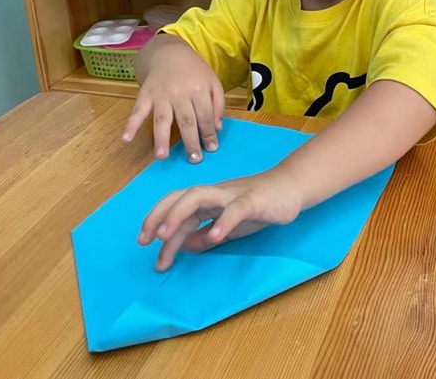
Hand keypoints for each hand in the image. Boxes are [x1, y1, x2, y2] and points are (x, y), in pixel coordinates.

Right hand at [122, 36, 225, 162]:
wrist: (169, 53)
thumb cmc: (194, 72)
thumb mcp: (213, 82)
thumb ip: (218, 104)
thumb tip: (217, 128)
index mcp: (199, 90)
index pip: (205, 116)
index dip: (209, 134)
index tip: (211, 149)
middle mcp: (180, 93)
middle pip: (186, 121)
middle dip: (190, 142)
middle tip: (194, 160)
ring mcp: (161, 95)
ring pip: (162, 119)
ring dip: (161, 139)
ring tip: (162, 157)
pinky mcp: (145, 95)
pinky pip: (137, 111)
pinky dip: (130, 125)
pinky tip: (126, 139)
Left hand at [137, 172, 301, 270]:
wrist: (291, 188)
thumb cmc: (259, 206)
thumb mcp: (227, 225)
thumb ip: (205, 235)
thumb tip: (183, 247)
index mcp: (207, 200)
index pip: (176, 208)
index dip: (157, 223)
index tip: (144, 245)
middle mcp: (214, 194)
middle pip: (179, 197)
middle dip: (159, 216)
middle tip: (146, 241)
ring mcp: (232, 195)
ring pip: (198, 196)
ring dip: (179, 215)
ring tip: (166, 237)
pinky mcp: (253, 200)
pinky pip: (235, 210)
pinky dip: (223, 222)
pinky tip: (214, 237)